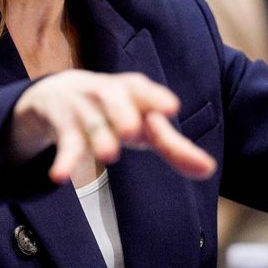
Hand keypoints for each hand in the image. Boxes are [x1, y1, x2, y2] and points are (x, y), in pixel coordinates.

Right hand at [11, 70, 216, 183]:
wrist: (58, 93)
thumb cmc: (115, 112)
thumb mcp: (143, 126)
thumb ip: (174, 147)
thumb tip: (209, 170)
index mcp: (134, 91)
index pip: (145, 92)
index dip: (156, 98)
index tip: (171, 108)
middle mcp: (108, 94)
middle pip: (115, 100)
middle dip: (123, 113)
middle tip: (131, 131)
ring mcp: (83, 107)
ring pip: (91, 122)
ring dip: (99, 137)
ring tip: (108, 154)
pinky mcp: (62, 124)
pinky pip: (65, 143)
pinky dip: (64, 160)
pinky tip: (60, 176)